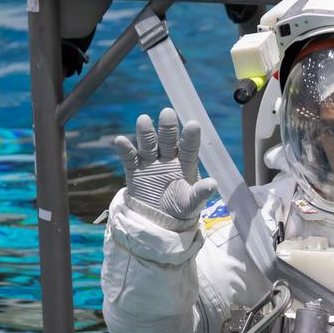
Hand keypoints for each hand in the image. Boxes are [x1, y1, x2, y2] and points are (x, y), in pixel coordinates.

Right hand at [114, 108, 215, 224]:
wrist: (160, 219)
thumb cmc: (181, 208)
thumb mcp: (192, 203)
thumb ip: (200, 193)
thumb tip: (213, 184)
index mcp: (185, 163)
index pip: (189, 148)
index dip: (190, 137)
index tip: (193, 124)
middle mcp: (168, 158)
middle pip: (168, 140)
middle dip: (167, 128)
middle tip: (167, 113)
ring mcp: (151, 162)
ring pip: (148, 144)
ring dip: (146, 133)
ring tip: (143, 120)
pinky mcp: (135, 170)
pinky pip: (130, 158)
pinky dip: (125, 150)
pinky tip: (120, 141)